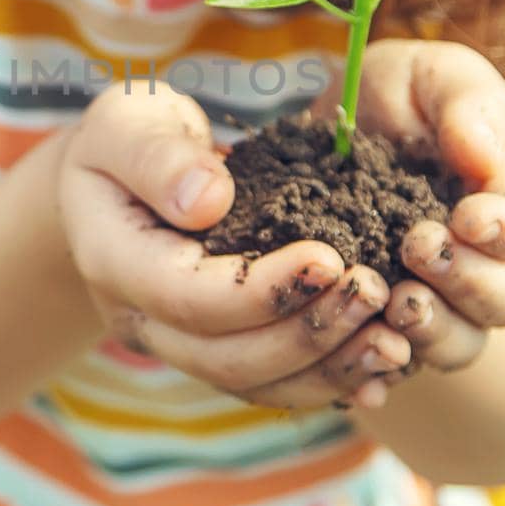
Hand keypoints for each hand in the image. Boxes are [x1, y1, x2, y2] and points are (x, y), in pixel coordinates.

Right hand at [56, 79, 415, 410]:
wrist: (111, 182)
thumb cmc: (123, 139)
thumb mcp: (127, 121)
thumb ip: (158, 156)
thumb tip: (209, 200)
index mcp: (114, 262)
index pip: (189, 297)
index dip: (263, 289)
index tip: (331, 258)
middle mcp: (141, 320)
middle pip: (227, 358)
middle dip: (309, 333)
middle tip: (376, 293)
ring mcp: (176, 345)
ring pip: (254, 384)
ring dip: (328, 369)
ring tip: (393, 340)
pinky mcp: (213, 349)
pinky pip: (271, 383)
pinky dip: (328, 379)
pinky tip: (381, 366)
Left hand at [306, 39, 504, 373]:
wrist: (336, 133)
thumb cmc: (399, 98)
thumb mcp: (432, 76)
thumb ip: (467, 104)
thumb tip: (480, 153)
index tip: (467, 217)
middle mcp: (484, 262)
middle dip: (468, 281)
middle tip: (418, 247)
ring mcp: (438, 301)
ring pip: (458, 344)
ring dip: (432, 331)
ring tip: (393, 303)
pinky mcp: (384, 329)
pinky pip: (393, 367)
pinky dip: (381, 373)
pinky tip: (360, 366)